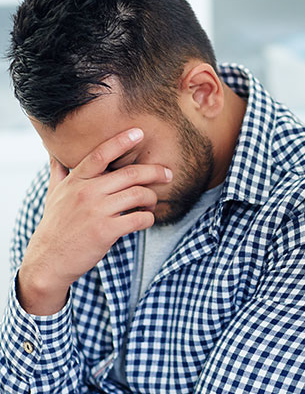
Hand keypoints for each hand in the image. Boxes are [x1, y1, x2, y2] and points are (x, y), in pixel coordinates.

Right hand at [17, 128, 172, 314]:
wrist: (48, 261)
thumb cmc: (55, 226)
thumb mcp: (54, 194)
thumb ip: (59, 171)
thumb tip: (52, 148)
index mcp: (76, 181)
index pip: (101, 154)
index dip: (121, 141)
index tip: (139, 132)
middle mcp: (87, 192)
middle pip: (130, 174)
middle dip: (154, 172)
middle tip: (168, 174)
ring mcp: (97, 211)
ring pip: (138, 195)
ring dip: (152, 198)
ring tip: (152, 203)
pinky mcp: (106, 231)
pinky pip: (139, 219)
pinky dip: (148, 218)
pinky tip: (146, 220)